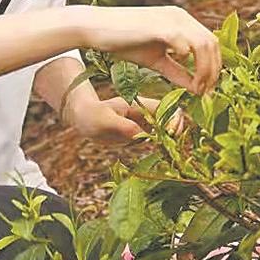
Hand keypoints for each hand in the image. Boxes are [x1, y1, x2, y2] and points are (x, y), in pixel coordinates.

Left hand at [62, 87, 188, 142]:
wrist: (82, 117)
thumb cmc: (92, 114)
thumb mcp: (105, 120)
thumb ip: (122, 126)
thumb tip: (140, 135)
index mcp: (141, 105)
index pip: (168, 108)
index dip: (174, 120)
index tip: (170, 134)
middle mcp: (146, 113)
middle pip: (172, 118)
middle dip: (176, 130)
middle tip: (170, 146)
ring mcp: (144, 123)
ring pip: (166, 129)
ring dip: (170, 140)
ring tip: (167, 152)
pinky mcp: (139, 134)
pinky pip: (156, 138)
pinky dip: (161, 145)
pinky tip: (159, 154)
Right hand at [79, 6, 221, 93]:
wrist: (95, 28)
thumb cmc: (124, 42)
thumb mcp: (156, 59)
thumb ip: (176, 70)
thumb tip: (197, 88)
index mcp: (181, 20)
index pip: (210, 42)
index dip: (214, 66)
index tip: (208, 88)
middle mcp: (180, 16)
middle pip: (212, 43)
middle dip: (213, 70)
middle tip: (206, 92)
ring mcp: (171, 19)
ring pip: (204, 43)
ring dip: (205, 69)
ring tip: (198, 89)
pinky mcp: (159, 26)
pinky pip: (184, 43)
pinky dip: (188, 62)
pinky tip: (181, 76)